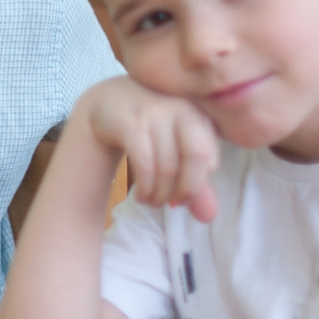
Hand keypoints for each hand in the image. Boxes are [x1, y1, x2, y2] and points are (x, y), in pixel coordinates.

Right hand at [80, 78, 219, 222]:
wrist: (107, 101)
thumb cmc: (149, 129)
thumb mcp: (176, 151)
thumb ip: (195, 181)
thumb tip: (208, 216)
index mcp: (199, 113)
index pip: (210, 158)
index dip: (198, 184)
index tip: (183, 197)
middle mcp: (181, 107)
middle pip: (197, 156)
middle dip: (186, 190)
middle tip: (172, 204)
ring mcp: (154, 112)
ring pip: (167, 165)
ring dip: (160, 194)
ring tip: (151, 201)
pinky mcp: (130, 122)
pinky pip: (145, 163)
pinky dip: (145, 187)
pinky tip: (140, 195)